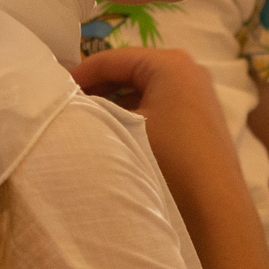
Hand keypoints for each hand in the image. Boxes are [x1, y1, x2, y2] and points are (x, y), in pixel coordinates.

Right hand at [69, 47, 234, 181]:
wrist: (214, 209)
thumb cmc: (167, 160)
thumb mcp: (123, 128)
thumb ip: (94, 109)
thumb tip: (72, 105)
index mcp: (170, 63)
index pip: (112, 59)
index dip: (79, 73)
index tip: (54, 91)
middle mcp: (189, 70)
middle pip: (130, 71)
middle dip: (98, 87)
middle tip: (67, 106)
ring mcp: (199, 94)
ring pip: (145, 90)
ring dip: (116, 103)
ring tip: (88, 121)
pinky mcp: (202, 119)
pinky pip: (160, 106)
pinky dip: (136, 114)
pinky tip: (117, 134)